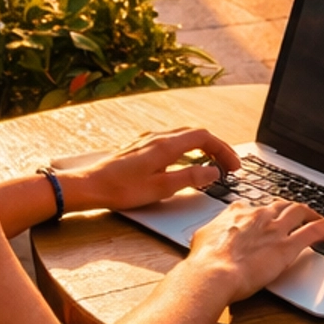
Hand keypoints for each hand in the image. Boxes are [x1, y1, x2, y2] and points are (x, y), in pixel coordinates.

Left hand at [66, 128, 240, 214]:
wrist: (89, 185)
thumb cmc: (121, 189)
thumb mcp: (160, 188)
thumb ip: (189, 178)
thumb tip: (212, 172)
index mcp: (166, 145)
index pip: (204, 138)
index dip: (223, 150)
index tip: (234, 165)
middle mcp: (158, 137)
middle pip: (196, 134)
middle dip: (216, 148)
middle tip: (228, 166)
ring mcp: (148, 140)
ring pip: (184, 136)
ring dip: (202, 147)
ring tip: (212, 164)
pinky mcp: (140, 147)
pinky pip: (172, 141)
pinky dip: (187, 148)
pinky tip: (185, 161)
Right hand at [186, 197, 323, 302]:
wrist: (213, 274)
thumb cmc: (204, 261)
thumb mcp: (202, 238)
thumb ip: (212, 232)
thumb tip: (209, 235)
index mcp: (237, 212)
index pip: (256, 207)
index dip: (265, 212)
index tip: (269, 216)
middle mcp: (258, 216)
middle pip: (281, 205)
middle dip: (291, 208)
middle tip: (298, 215)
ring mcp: (275, 230)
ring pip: (299, 212)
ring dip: (311, 213)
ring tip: (317, 218)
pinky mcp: (287, 246)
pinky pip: (311, 232)